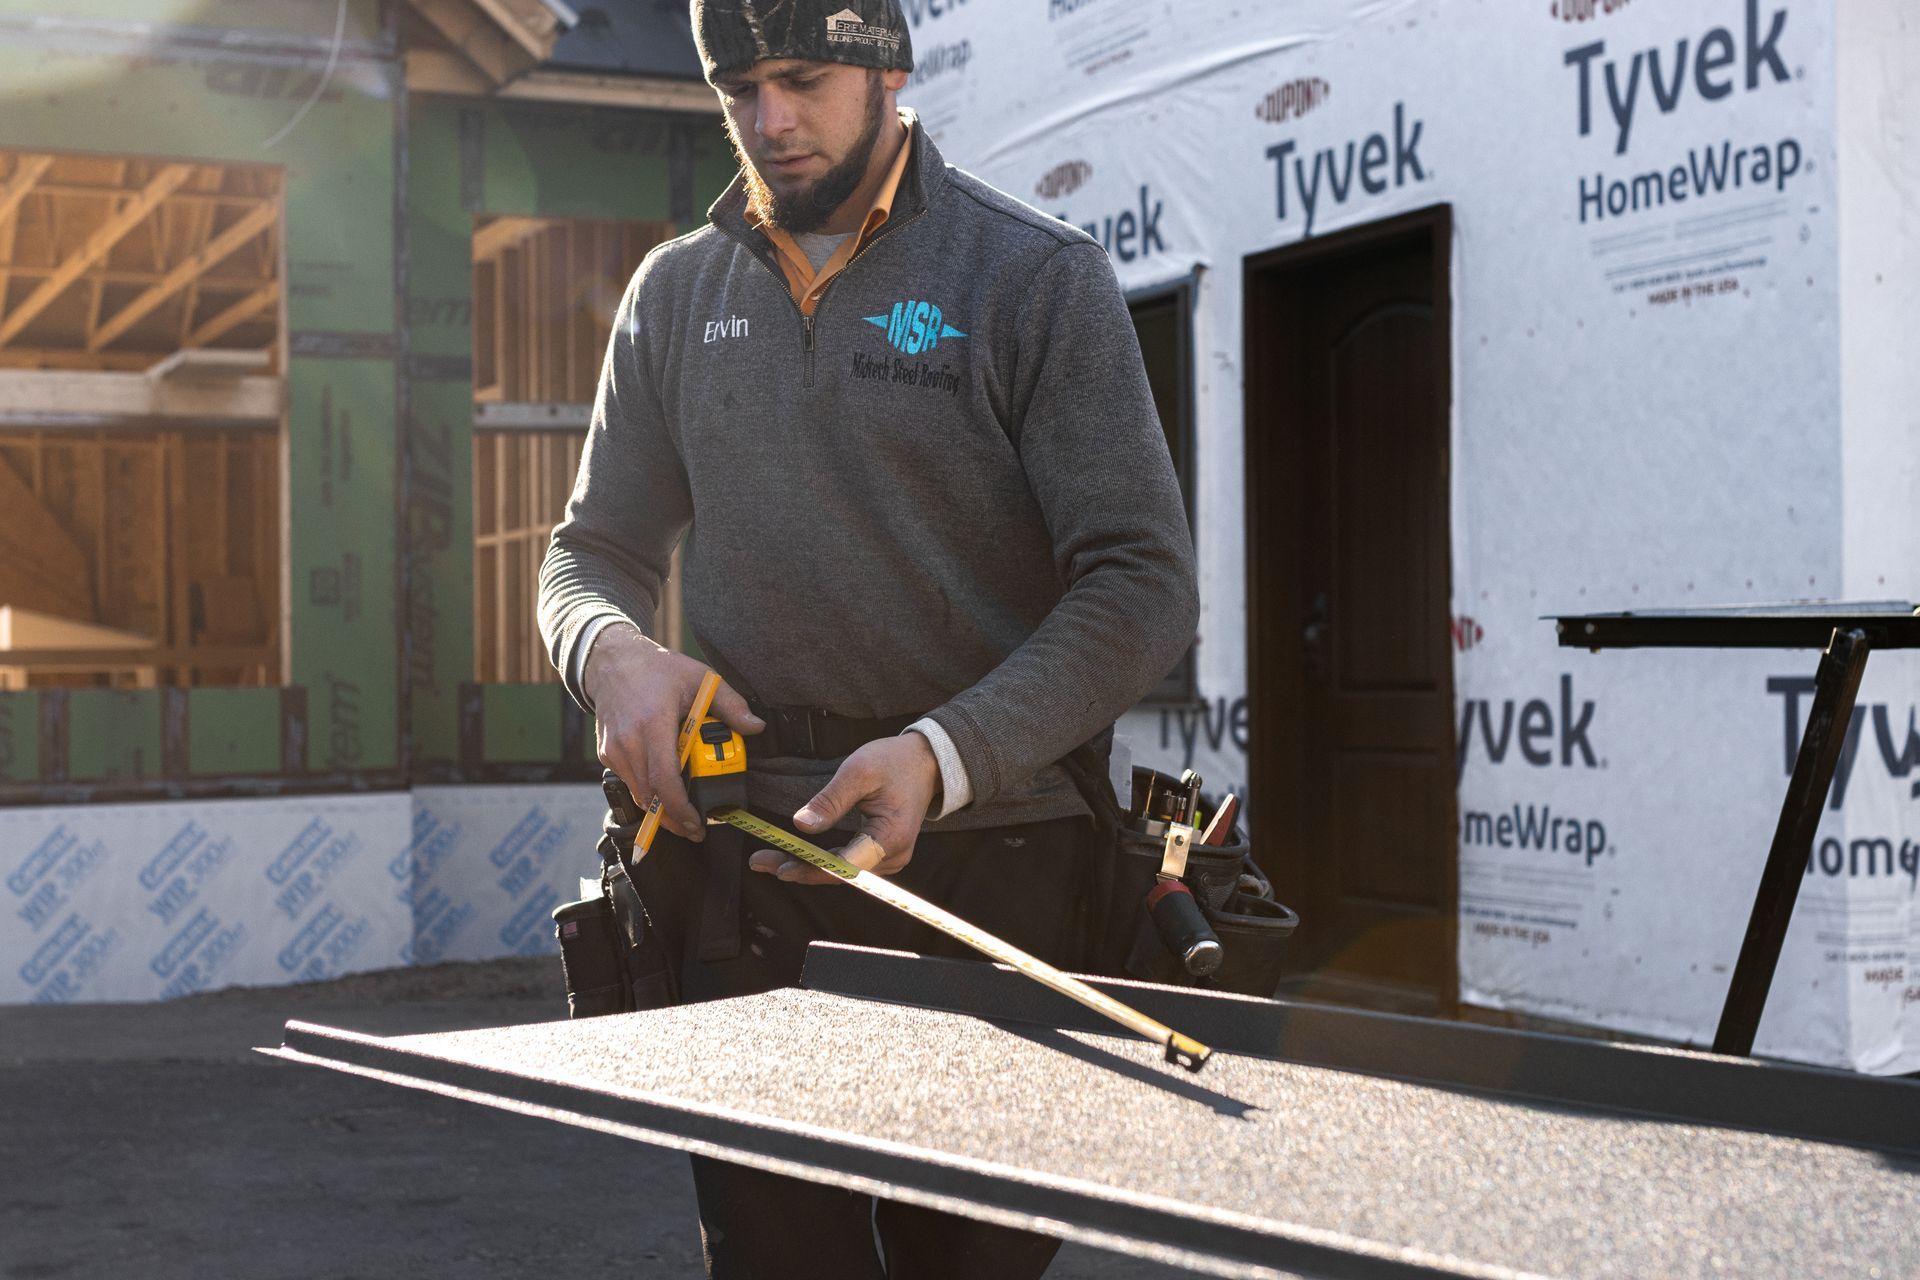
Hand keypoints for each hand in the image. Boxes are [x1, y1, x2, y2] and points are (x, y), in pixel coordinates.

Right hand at [585, 623, 762, 841]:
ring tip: (684, 816)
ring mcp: (613, 750)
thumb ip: (731, 705)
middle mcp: (628, 742)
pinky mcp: (606, 754)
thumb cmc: (657, 670)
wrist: (612, 661)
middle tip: (696, 829)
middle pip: (651, 796)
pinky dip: (648, 792)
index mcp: (652, 724)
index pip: (664, 780)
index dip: (681, 808)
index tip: (697, 823)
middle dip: (674, 819)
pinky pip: (630, 782)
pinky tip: (665, 792)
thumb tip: (756, 728)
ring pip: (639, 793)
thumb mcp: (701, 678)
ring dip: (661, 809)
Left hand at [748, 733, 940, 884]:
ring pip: (841, 871)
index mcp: (889, 838)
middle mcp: (892, 857)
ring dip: (807, 866)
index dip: (811, 869)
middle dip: (800, 868)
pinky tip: (797, 856)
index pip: (845, 865)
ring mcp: (888, 858)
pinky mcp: (881, 853)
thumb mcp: (859, 771)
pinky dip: (821, 860)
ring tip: (770, 859)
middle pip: (839, 873)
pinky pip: (848, 863)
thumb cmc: (896, 762)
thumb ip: (830, 800)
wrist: (926, 761)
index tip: (780, 866)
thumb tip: (801, 824)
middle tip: (760, 862)